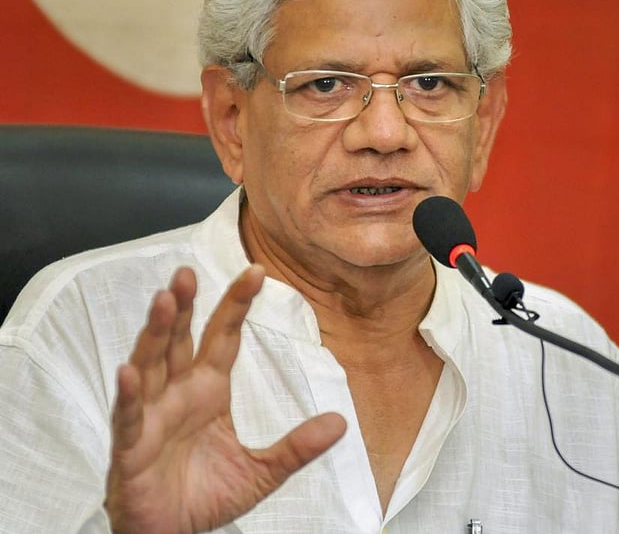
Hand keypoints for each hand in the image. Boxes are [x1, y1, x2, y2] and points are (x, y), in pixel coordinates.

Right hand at [105, 265, 346, 533]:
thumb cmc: (207, 496)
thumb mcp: (263, 471)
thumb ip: (298, 447)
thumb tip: (341, 422)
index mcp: (209, 391)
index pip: (223, 338)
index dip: (236, 305)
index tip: (256, 271)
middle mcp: (177, 394)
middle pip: (179, 341)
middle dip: (182, 307)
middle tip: (187, 273)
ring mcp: (151, 417)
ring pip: (151, 366)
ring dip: (155, 333)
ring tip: (163, 301)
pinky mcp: (131, 447)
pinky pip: (128, 417)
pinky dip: (128, 395)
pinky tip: (129, 371)